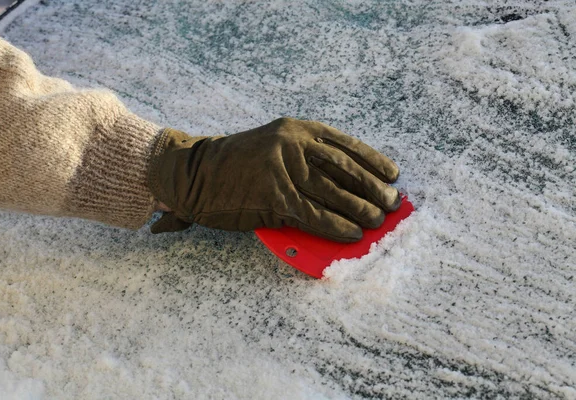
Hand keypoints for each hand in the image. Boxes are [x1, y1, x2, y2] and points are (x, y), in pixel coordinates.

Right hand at [148, 118, 399, 242]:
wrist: (195, 172)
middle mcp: (294, 144)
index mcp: (297, 129)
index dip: (373, 160)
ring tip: (378, 221)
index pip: (345, 144)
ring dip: (360, 209)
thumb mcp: (273, 144)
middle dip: (372, 188)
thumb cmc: (236, 162)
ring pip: (334, 193)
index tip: (393, 174)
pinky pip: (314, 215)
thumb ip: (305, 156)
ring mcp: (284, 169)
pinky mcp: (274, 196)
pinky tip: (352, 233)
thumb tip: (343, 183)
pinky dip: (336, 226)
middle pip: (345, 169)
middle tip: (392, 202)